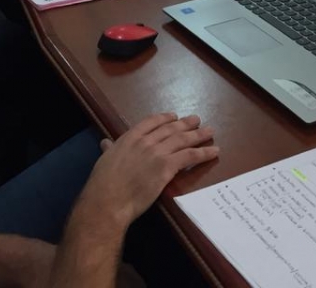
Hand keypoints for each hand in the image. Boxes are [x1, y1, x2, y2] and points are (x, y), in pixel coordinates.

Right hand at [83, 113, 217, 230]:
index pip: (151, 122)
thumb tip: (105, 142)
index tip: (173, 116)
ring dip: (198, 135)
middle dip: (186, 124)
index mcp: (129, 138)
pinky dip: (203, 152)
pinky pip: (190, 156)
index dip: (165, 118)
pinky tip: (213, 151)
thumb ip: (109, 149)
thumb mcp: (104, 159)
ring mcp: (158, 153)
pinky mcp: (167, 167)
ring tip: (209, 131)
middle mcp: (146, 141)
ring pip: (183, 140)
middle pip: (171, 129)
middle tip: (197, 120)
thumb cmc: (103, 184)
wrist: (109, 199)